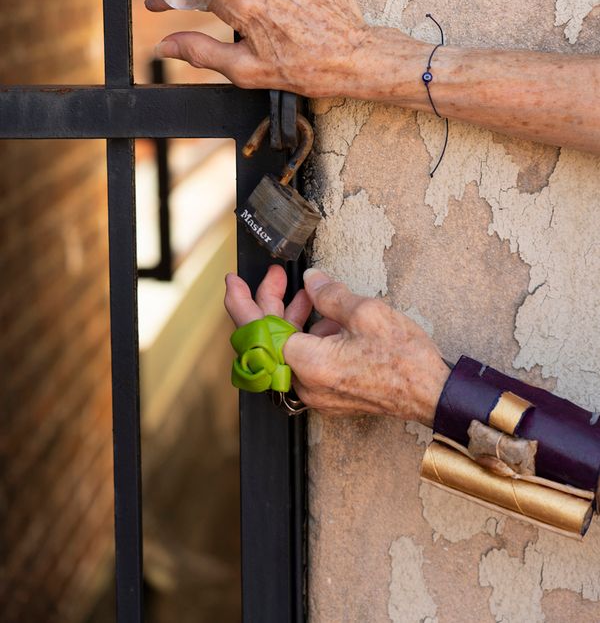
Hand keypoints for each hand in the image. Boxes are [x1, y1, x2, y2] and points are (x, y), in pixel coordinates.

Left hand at [225, 266, 448, 425]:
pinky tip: (325, 318)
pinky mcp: (329, 395)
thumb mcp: (366, 313)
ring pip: (287, 350)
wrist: (432, 393)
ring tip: (309, 294)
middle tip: (279, 277)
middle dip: (271, 304)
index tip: (233, 282)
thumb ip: (330, 294)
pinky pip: (304, 362)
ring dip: (292, 319)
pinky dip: (308, 337)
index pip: (257, 331)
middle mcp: (306, 383)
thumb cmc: (404, 358)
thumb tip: (312, 281)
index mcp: (309, 363)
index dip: (241, 303)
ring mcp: (317, 393)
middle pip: (270, 339)